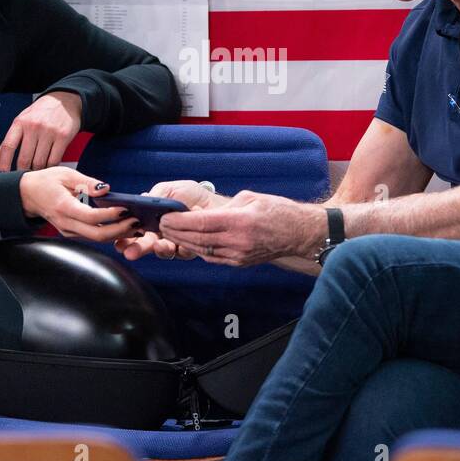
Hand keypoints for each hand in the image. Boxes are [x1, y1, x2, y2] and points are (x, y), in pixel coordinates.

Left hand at [0, 92, 82, 170]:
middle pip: (24, 158)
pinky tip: (48, 167)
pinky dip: (50, 167)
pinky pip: (54, 160)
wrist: (65, 100)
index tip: (2, 175)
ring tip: (36, 172)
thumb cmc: (40, 113)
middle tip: (23, 177)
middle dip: (22, 171)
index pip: (8, 146)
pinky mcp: (63, 137)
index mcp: (20, 123)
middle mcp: (33, 126)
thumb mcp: (22, 121)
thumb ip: (9, 140)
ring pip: (39, 162)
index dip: (4, 163)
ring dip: (37, 171)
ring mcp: (49, 132)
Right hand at [19, 167, 137, 241]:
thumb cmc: (46, 182)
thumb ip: (87, 182)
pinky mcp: (71, 233)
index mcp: (64, 207)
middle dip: (120, 230)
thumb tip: (106, 189)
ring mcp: (68, 231)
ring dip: (118, 234)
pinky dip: (109, 233)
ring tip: (136, 225)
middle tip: (137, 221)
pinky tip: (122, 226)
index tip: (126, 208)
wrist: (27, 195)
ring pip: (96, 239)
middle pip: (97, 235)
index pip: (91, 216)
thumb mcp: (66, 174)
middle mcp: (66, 223)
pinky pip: (92, 237)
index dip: (110, 215)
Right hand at [113, 180, 228, 261]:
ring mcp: (174, 243)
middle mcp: (159, 234)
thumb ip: (154, 195)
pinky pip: (183, 252)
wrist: (214, 202)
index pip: (132, 231)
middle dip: (136, 249)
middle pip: (144, 245)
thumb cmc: (190, 195)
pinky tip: (186, 230)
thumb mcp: (168, 189)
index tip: (118, 241)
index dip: (123, 237)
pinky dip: (183, 243)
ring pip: (162, 252)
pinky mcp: (189, 249)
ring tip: (160, 244)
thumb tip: (141, 199)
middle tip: (130, 251)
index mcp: (150, 220)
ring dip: (159, 249)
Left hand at [157, 191, 326, 266]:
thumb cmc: (278, 210)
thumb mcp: (250, 198)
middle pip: (198, 239)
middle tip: (160, 225)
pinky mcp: (240, 262)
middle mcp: (238, 241)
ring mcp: (238, 255)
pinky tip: (187, 243)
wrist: (299, 233)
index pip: (202, 223)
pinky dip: (197, 250)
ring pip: (202, 250)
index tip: (165, 216)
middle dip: (175, 232)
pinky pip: (212, 257)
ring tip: (168, 233)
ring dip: (182, 242)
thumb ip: (224, 207)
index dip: (180, 221)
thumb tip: (201, 213)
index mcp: (240, 221)